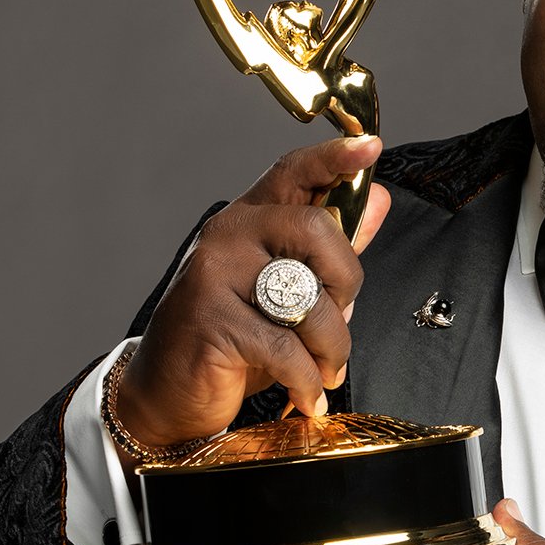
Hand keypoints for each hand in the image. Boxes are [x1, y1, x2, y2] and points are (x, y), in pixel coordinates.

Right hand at [116, 135, 391, 453]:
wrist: (166, 395)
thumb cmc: (232, 341)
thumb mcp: (287, 291)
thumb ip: (331, 249)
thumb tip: (379, 200)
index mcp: (247, 220)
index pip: (292, 172)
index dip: (334, 157)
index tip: (369, 147)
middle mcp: (227, 236)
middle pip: (315, 228)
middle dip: (346, 281)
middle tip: (342, 320)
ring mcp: (214, 275)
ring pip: (307, 298)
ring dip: (332, 346)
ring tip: (326, 370)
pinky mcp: (210, 321)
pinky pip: (286, 348)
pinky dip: (307, 381)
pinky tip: (306, 396)